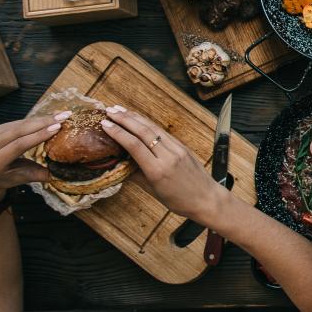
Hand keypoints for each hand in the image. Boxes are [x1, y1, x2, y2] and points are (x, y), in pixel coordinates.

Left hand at [0, 112, 70, 204]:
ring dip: (41, 119)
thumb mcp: (23, 179)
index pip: (18, 145)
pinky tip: (47, 118)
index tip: (57, 127)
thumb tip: (63, 172)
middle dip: (43, 122)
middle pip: (18, 131)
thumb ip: (41, 175)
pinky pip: (16, 122)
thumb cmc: (6, 178)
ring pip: (18, 124)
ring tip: (60, 115)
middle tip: (63, 117)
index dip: (38, 135)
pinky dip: (33, 120)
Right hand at [100, 107, 222, 222]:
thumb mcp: (153, 191)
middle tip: (109, 111)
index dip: (118, 132)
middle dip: (124, 119)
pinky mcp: (182, 146)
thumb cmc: (179, 201)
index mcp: (157, 171)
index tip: (105, 124)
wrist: (207, 198)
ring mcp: (177, 149)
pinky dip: (148, 123)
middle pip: (143, 132)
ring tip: (119, 109)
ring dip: (135, 117)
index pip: (134, 145)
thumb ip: (136, 175)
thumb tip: (121, 162)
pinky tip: (138, 118)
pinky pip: (162, 132)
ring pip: (153, 128)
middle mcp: (168, 156)